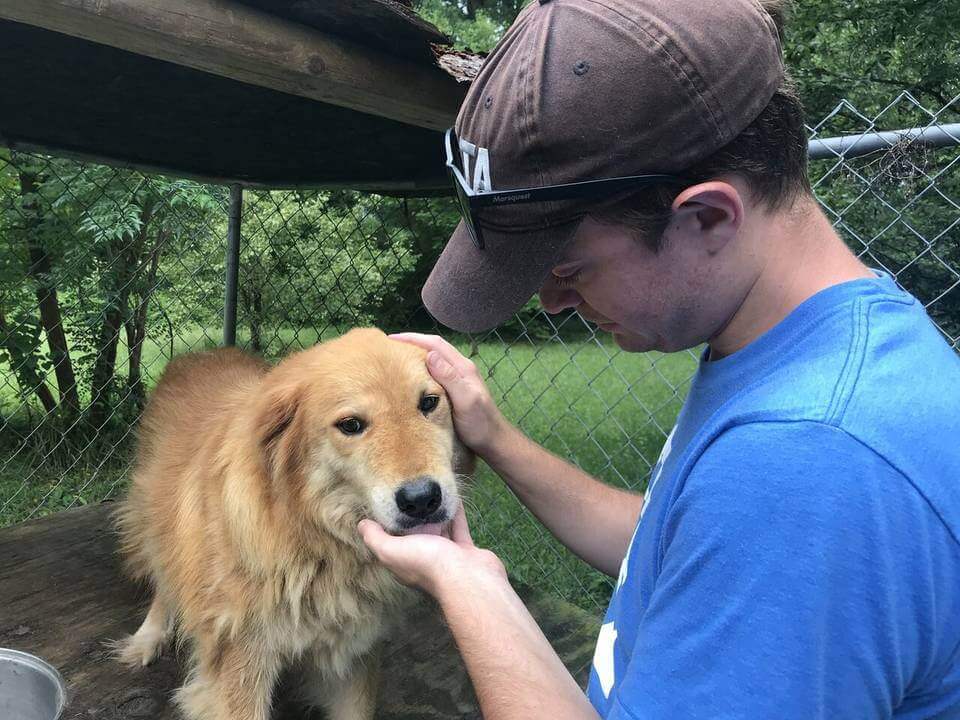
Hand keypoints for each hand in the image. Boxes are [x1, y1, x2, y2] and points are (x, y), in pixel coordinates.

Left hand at [358, 505, 506, 597]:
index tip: (384, 503)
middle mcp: (424, 559)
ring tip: (430, 492)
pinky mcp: (464, 550)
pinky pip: (458, 526)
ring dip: (435, 513)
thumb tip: (361, 525)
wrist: (469, 576)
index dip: (387, 526)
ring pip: (438, 529)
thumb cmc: (428, 562)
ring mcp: (446, 556)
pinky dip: (456, 512)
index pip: (390, 543)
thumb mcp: (392, 550)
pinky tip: (454, 496)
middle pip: (415, 535)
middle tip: (409, 493)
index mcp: (404, 562)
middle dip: (412, 518)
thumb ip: (375, 538)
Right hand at [389, 333, 509, 455]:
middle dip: (412, 343)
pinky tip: (411, 375)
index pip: (435, 344)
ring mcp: (459, 378)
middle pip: (434, 348)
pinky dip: (421, 368)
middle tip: (388, 347)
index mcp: (463, 367)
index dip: (413, 339)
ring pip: (435, 359)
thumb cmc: (480, 424)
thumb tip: (430, 356)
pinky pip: (435, 371)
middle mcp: (461, 368)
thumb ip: (450, 378)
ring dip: (416, 354)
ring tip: (396, 357)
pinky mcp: (455, 388)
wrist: (493, 441)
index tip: (391, 339)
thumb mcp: (465, 401)